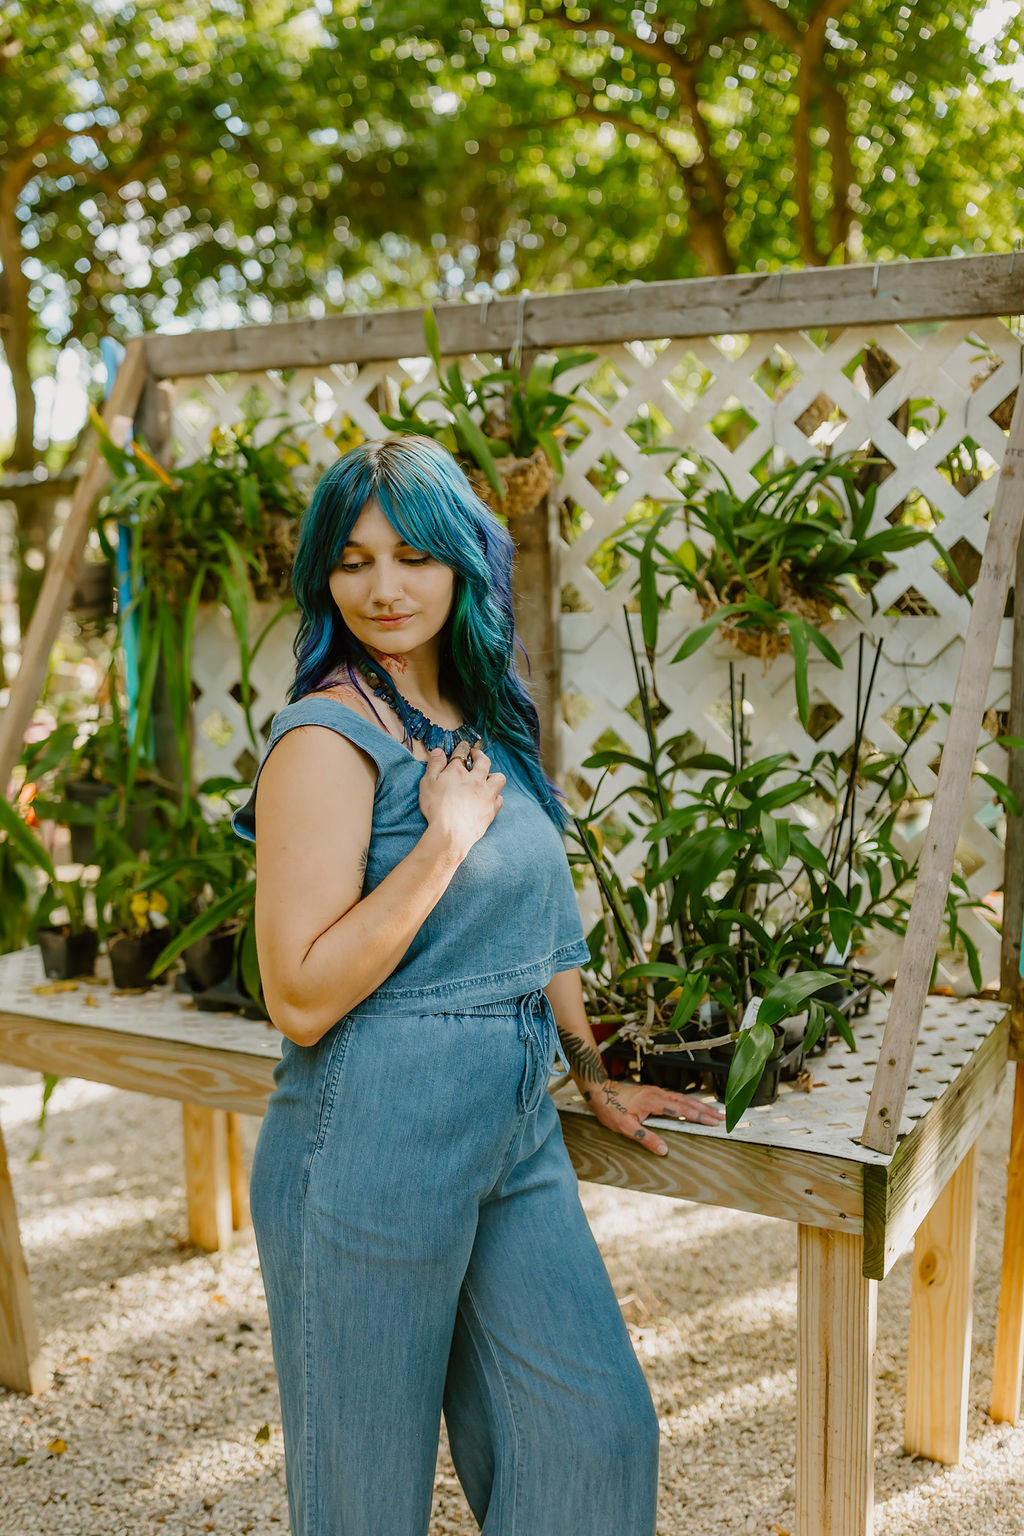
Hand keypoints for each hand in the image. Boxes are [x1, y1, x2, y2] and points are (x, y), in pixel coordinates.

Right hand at [418, 741, 504, 860]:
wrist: (451, 834)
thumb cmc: (436, 808)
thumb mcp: (427, 783)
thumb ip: (434, 765)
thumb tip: (438, 751)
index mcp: (458, 771)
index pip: (462, 753)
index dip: (462, 748)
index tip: (463, 747)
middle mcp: (476, 780)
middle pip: (484, 761)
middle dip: (480, 755)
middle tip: (475, 755)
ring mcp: (486, 795)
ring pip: (498, 778)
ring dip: (493, 775)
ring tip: (487, 778)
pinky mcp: (491, 810)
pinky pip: (500, 798)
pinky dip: (496, 796)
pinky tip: (490, 798)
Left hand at [581, 1078, 724, 1155]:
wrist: (600, 1091)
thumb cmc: (610, 1108)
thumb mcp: (625, 1127)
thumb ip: (646, 1138)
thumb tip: (664, 1150)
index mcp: (653, 1102)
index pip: (681, 1109)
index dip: (698, 1116)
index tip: (713, 1120)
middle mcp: (657, 1094)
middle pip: (686, 1102)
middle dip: (705, 1109)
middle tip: (721, 1117)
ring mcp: (656, 1092)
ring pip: (682, 1098)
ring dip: (698, 1105)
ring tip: (712, 1112)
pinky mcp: (653, 1092)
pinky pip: (675, 1097)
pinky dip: (687, 1102)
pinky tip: (691, 1106)